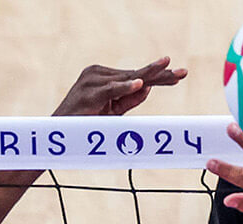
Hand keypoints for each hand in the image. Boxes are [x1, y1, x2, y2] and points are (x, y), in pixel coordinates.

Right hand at [52, 58, 187, 115]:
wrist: (60, 133)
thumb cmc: (85, 123)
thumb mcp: (113, 111)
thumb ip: (129, 99)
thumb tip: (148, 86)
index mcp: (105, 76)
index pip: (137, 76)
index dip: (159, 76)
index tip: (180, 75)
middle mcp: (99, 73)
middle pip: (136, 75)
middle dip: (160, 74)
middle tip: (183, 72)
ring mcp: (92, 80)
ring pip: (128, 79)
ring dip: (149, 76)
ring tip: (167, 70)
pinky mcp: (88, 91)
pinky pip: (111, 89)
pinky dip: (125, 87)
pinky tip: (140, 84)